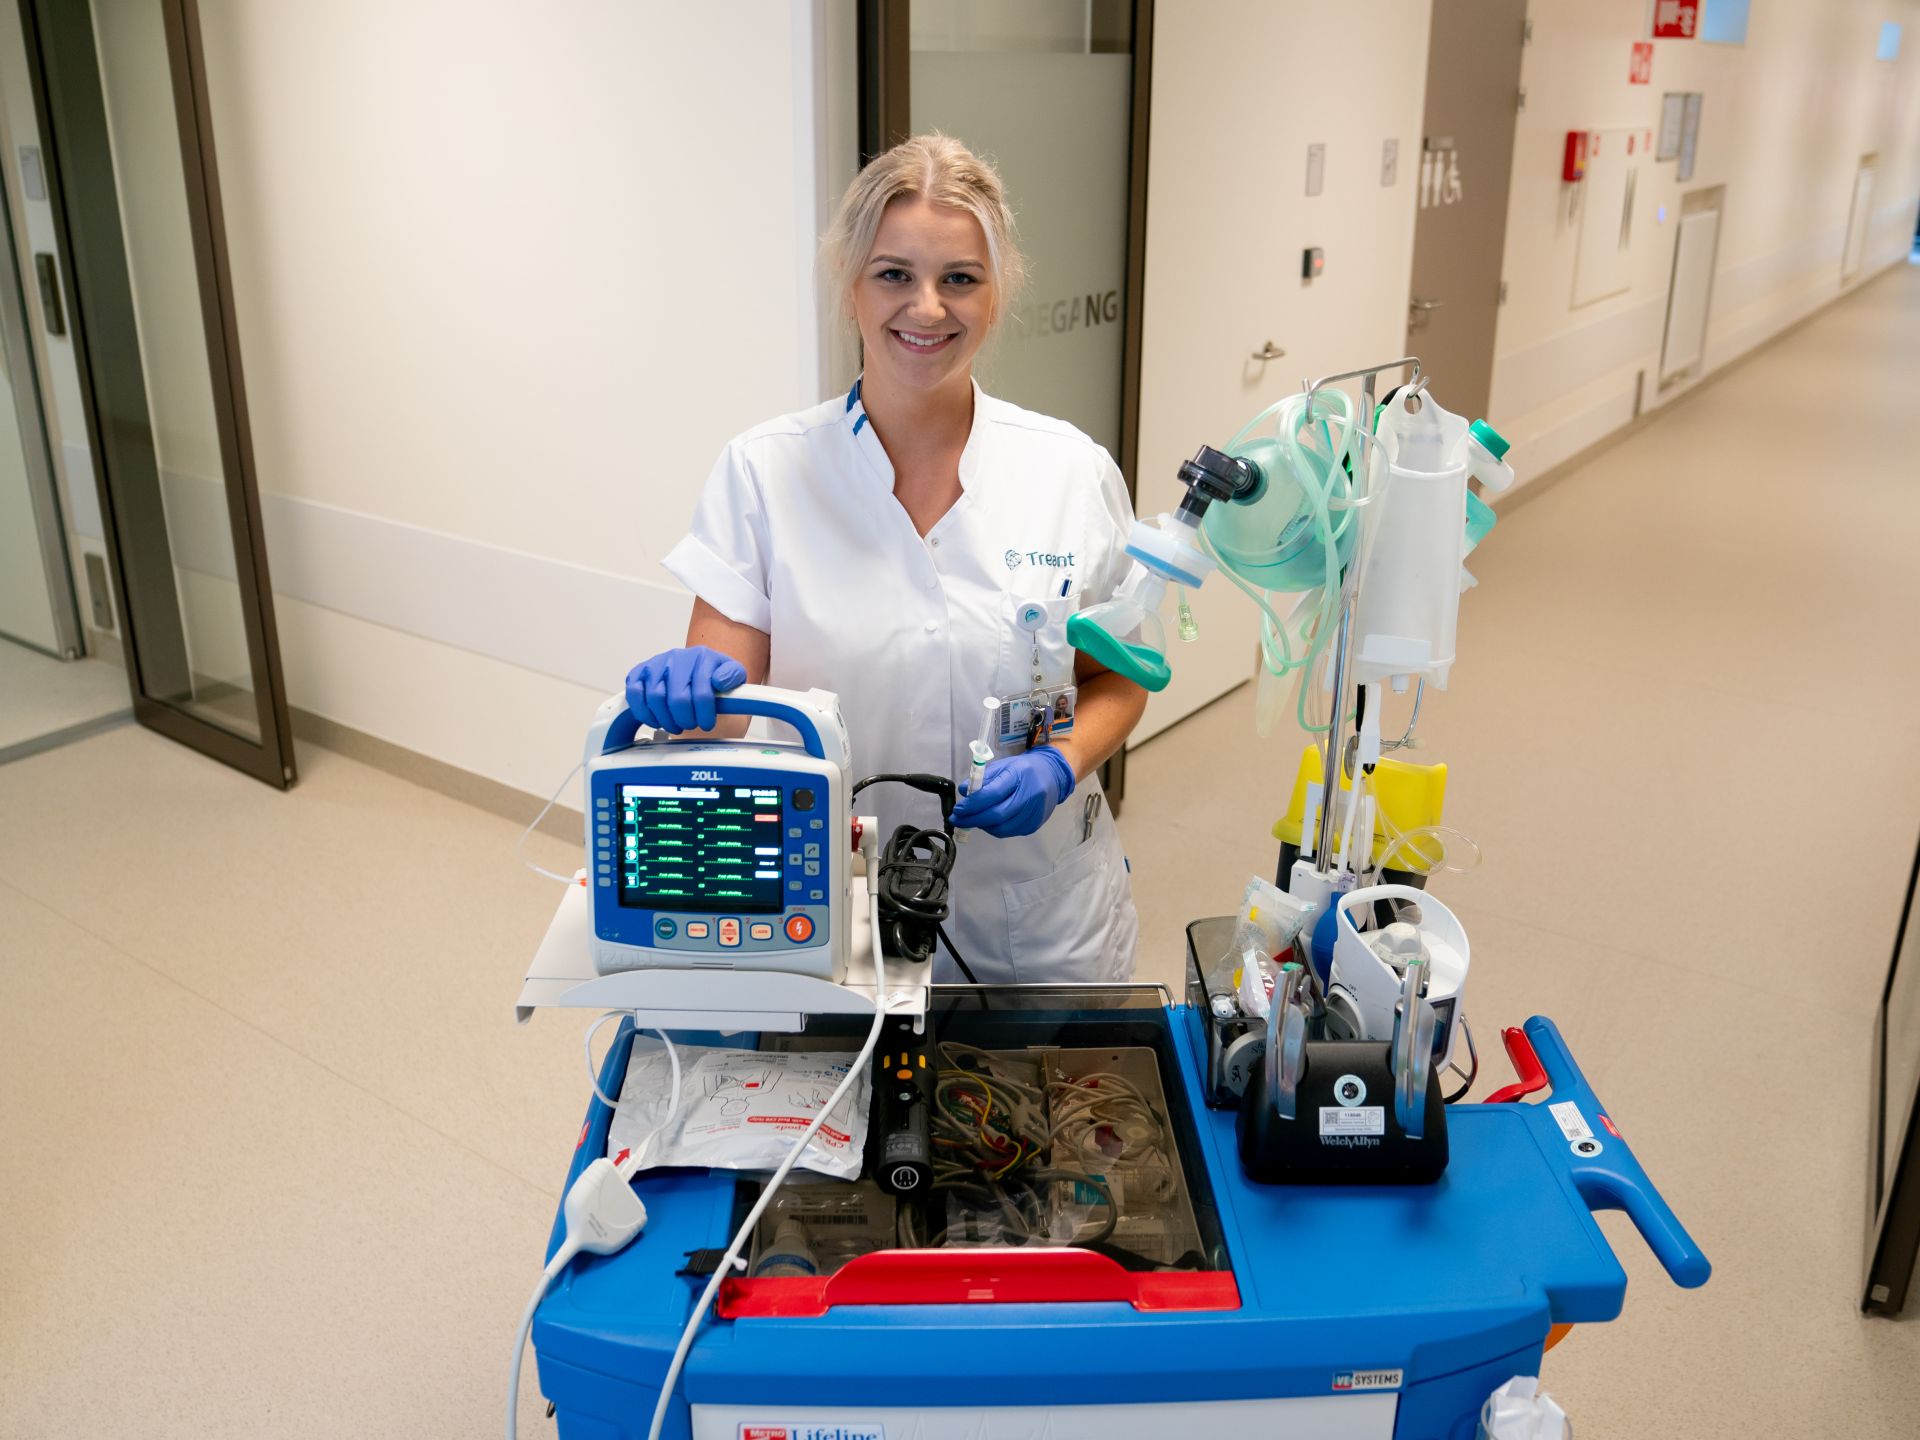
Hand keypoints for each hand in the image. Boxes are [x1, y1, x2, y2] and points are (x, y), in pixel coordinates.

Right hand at [624, 645, 745, 731]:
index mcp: (702, 656)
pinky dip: (644, 713)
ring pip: (655, 698)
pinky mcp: (638, 672)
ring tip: (676, 725)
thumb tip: (720, 680)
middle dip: (686, 719)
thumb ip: (733, 676)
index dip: (704, 715)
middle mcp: (676, 657)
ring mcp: (656, 664)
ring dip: (667, 720)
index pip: (702, 693)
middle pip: (677, 699)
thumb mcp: (732, 673)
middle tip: (691, 725)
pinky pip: (634, 694)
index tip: (707, 724)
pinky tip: (657, 720)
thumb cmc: (712, 674)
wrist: (695, 665)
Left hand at [950, 746, 1075, 838]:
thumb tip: (964, 792)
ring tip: (973, 819)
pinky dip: (994, 828)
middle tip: (957, 820)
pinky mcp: (1034, 825)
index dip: (973, 804)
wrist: (1053, 776)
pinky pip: (1009, 832)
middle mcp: (1030, 795)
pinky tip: (989, 821)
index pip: (993, 794)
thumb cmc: (1023, 769)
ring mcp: (1034, 813)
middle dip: (973, 819)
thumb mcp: (1003, 766)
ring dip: (982, 825)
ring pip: (1002, 828)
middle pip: (997, 815)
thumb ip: (983, 778)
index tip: (958, 810)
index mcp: (1020, 775)